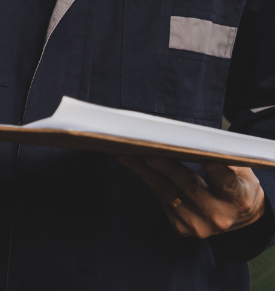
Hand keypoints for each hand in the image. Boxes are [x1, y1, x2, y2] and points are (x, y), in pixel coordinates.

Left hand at [118, 155, 266, 237]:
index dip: (217, 172)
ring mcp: (199, 224)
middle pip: (189, 187)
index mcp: (238, 198)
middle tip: (148, 154)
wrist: (238, 217)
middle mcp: (219, 215)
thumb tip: (199, 141)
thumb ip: (225, 160)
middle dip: (167, 168)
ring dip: (145, 172)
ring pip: (167, 193)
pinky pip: (162, 200)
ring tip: (127, 156)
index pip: (227, 183)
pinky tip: (136, 167)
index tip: (206, 160)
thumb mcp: (242, 172)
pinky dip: (150, 181)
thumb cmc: (238, 186)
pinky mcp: (182, 228)